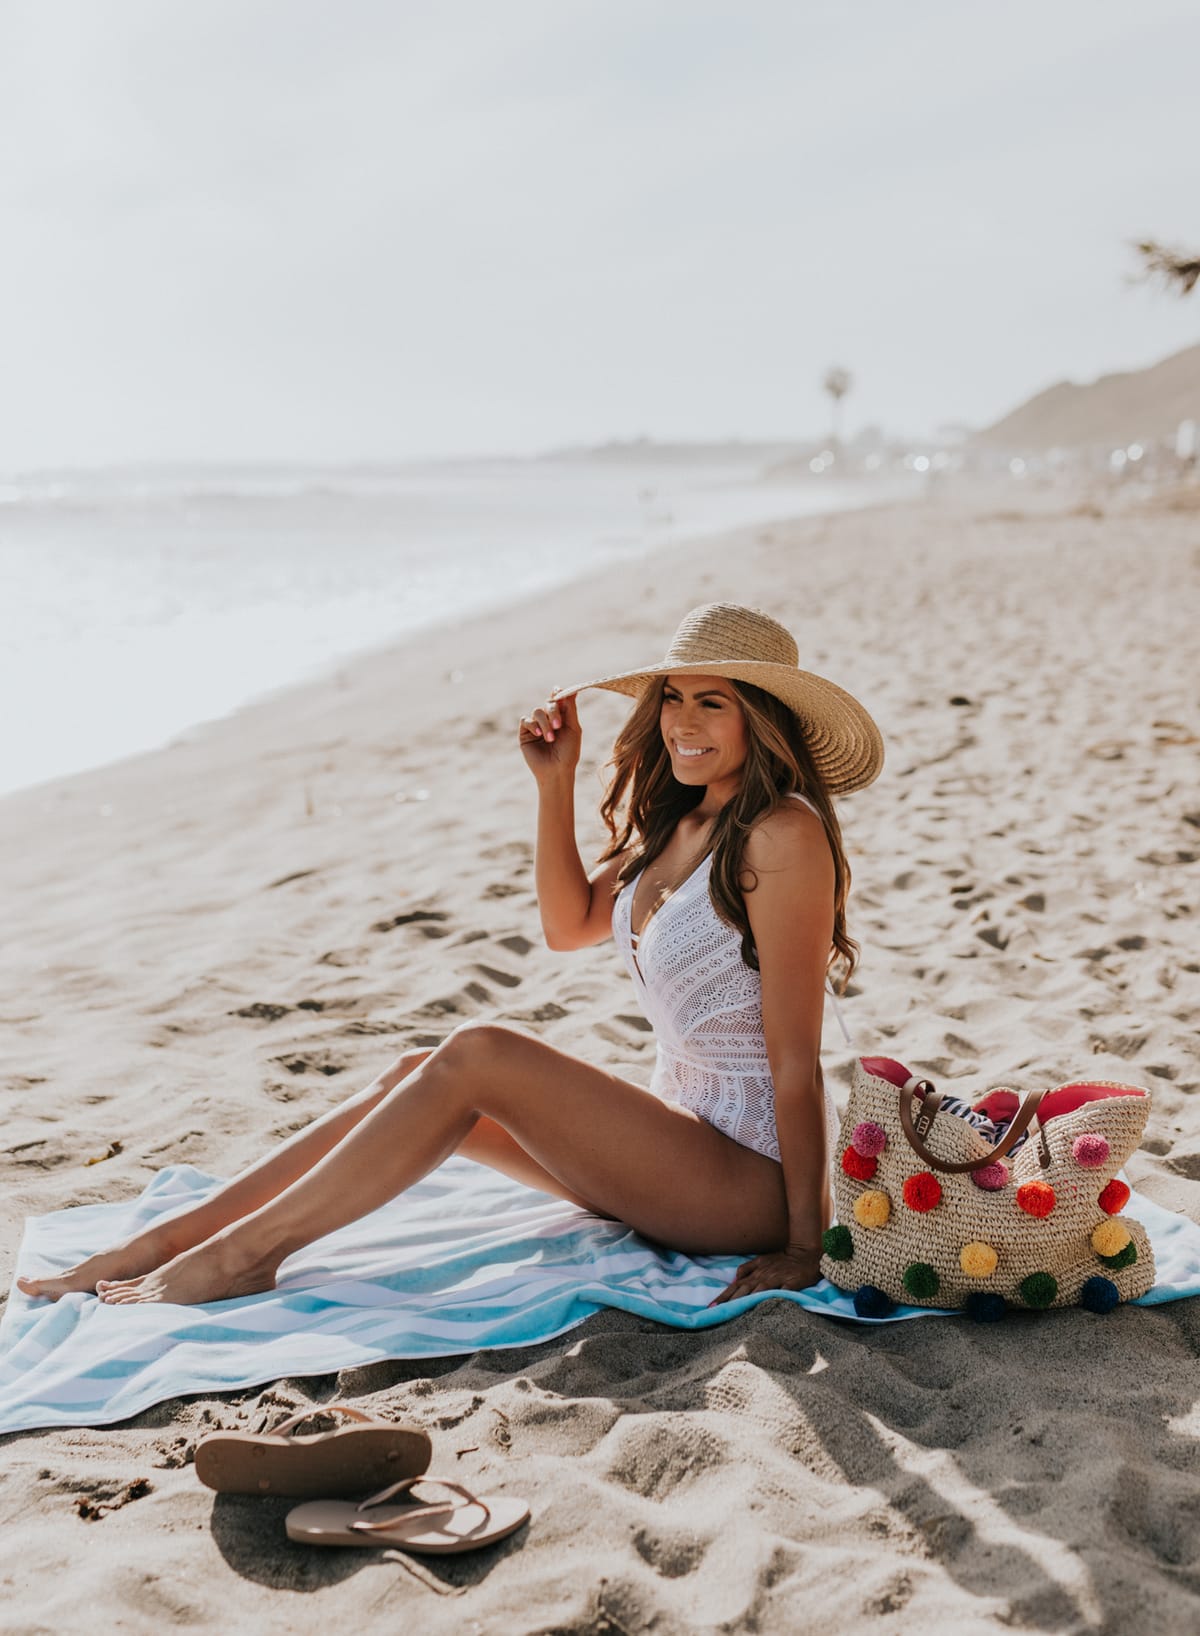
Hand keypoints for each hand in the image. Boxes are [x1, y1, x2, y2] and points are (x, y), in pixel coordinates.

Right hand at [519, 693, 581, 780]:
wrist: (556, 770)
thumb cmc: (568, 752)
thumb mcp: (573, 728)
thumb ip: (570, 709)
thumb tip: (573, 690)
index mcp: (561, 717)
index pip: (558, 700)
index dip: (558, 693)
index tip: (558, 691)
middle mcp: (548, 719)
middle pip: (548, 703)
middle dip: (553, 711)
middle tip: (558, 725)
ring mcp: (536, 726)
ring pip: (537, 711)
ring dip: (544, 722)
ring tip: (550, 738)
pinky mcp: (525, 733)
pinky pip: (526, 720)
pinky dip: (533, 725)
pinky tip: (539, 734)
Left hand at [708, 1246, 822, 1306]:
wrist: (806, 1255)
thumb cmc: (783, 1260)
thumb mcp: (762, 1260)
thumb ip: (747, 1269)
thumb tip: (734, 1279)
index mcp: (756, 1272)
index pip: (736, 1285)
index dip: (724, 1296)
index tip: (711, 1307)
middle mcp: (764, 1275)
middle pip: (744, 1289)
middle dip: (730, 1301)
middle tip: (718, 1313)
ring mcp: (778, 1279)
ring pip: (759, 1291)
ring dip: (747, 1301)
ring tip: (736, 1312)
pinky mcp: (791, 1283)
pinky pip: (781, 1292)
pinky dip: (774, 1299)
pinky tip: (767, 1307)